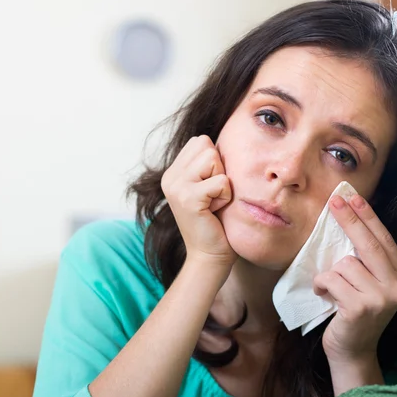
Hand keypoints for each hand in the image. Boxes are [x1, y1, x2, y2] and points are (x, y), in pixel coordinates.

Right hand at [161, 135, 235, 267]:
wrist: (210, 255)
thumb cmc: (217, 222)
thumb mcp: (209, 187)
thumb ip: (208, 165)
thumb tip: (222, 141)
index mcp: (173, 172)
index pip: (201, 141)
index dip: (216, 163)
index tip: (210, 189)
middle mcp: (170, 177)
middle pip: (206, 145)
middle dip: (219, 169)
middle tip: (213, 195)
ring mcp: (176, 187)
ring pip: (213, 158)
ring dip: (222, 182)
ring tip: (214, 202)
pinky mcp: (188, 198)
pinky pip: (221, 181)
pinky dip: (225, 196)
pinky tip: (215, 211)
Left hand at [314, 194, 396, 364]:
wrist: (352, 353)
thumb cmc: (354, 314)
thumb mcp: (369, 286)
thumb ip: (367, 262)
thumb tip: (349, 222)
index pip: (384, 239)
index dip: (368, 217)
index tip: (353, 197)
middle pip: (369, 243)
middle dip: (350, 219)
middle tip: (334, 201)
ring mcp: (381, 298)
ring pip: (346, 263)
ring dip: (331, 274)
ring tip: (332, 290)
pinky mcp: (360, 307)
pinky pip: (332, 279)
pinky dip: (322, 285)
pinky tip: (325, 297)